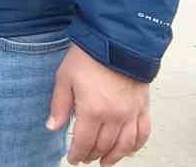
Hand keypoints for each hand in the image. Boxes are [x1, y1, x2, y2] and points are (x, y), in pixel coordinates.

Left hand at [47, 44, 150, 164]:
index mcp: (92, 110)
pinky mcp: (143, 106)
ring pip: (125, 144)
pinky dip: (136, 145)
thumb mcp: (64, 78)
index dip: (77, 153)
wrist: (116, 40)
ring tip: (105, 162)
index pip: (84, 142)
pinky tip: (129, 150)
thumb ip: (59, 106)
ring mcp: (131, 113)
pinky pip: (143, 132)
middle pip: (103, 146)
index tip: (72, 158)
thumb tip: (52, 127)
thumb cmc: (88, 57)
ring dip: (114, 156)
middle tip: (85, 158)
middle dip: (92, 155)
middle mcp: (114, 116)